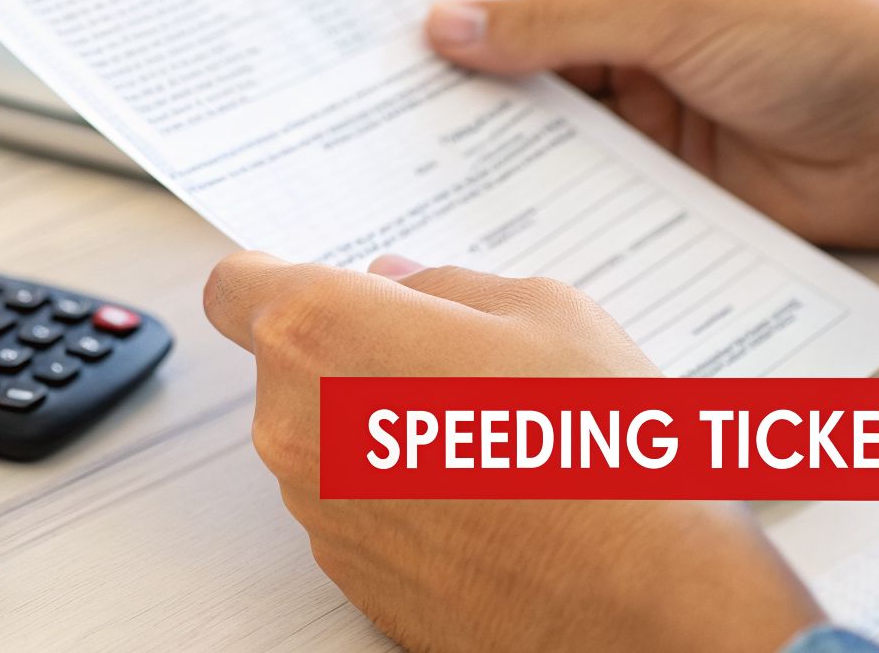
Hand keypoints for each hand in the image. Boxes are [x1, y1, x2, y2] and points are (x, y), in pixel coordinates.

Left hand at [204, 251, 824, 652]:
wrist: (642, 598)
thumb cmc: (596, 444)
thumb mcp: (543, 308)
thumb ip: (446, 285)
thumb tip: (400, 283)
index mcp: (321, 332)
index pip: (236, 287)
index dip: (277, 280)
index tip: (321, 285)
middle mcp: (294, 425)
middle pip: (293, 367)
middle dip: (357, 354)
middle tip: (457, 362)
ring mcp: (317, 510)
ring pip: (326, 441)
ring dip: (382, 428)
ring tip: (489, 436)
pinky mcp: (348, 577)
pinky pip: (356, 510)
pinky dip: (400, 496)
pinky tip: (485, 498)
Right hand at [430, 0, 878, 255]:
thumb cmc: (821, 37)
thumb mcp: (672, 8)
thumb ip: (553, 25)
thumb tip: (443, 28)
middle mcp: (640, 11)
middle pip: (525, 24)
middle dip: (460, 49)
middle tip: (374, 80)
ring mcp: (649, 90)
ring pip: (544, 102)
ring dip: (488, 120)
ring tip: (404, 143)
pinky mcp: (662, 164)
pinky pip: (580, 168)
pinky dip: (533, 178)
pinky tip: (478, 196)